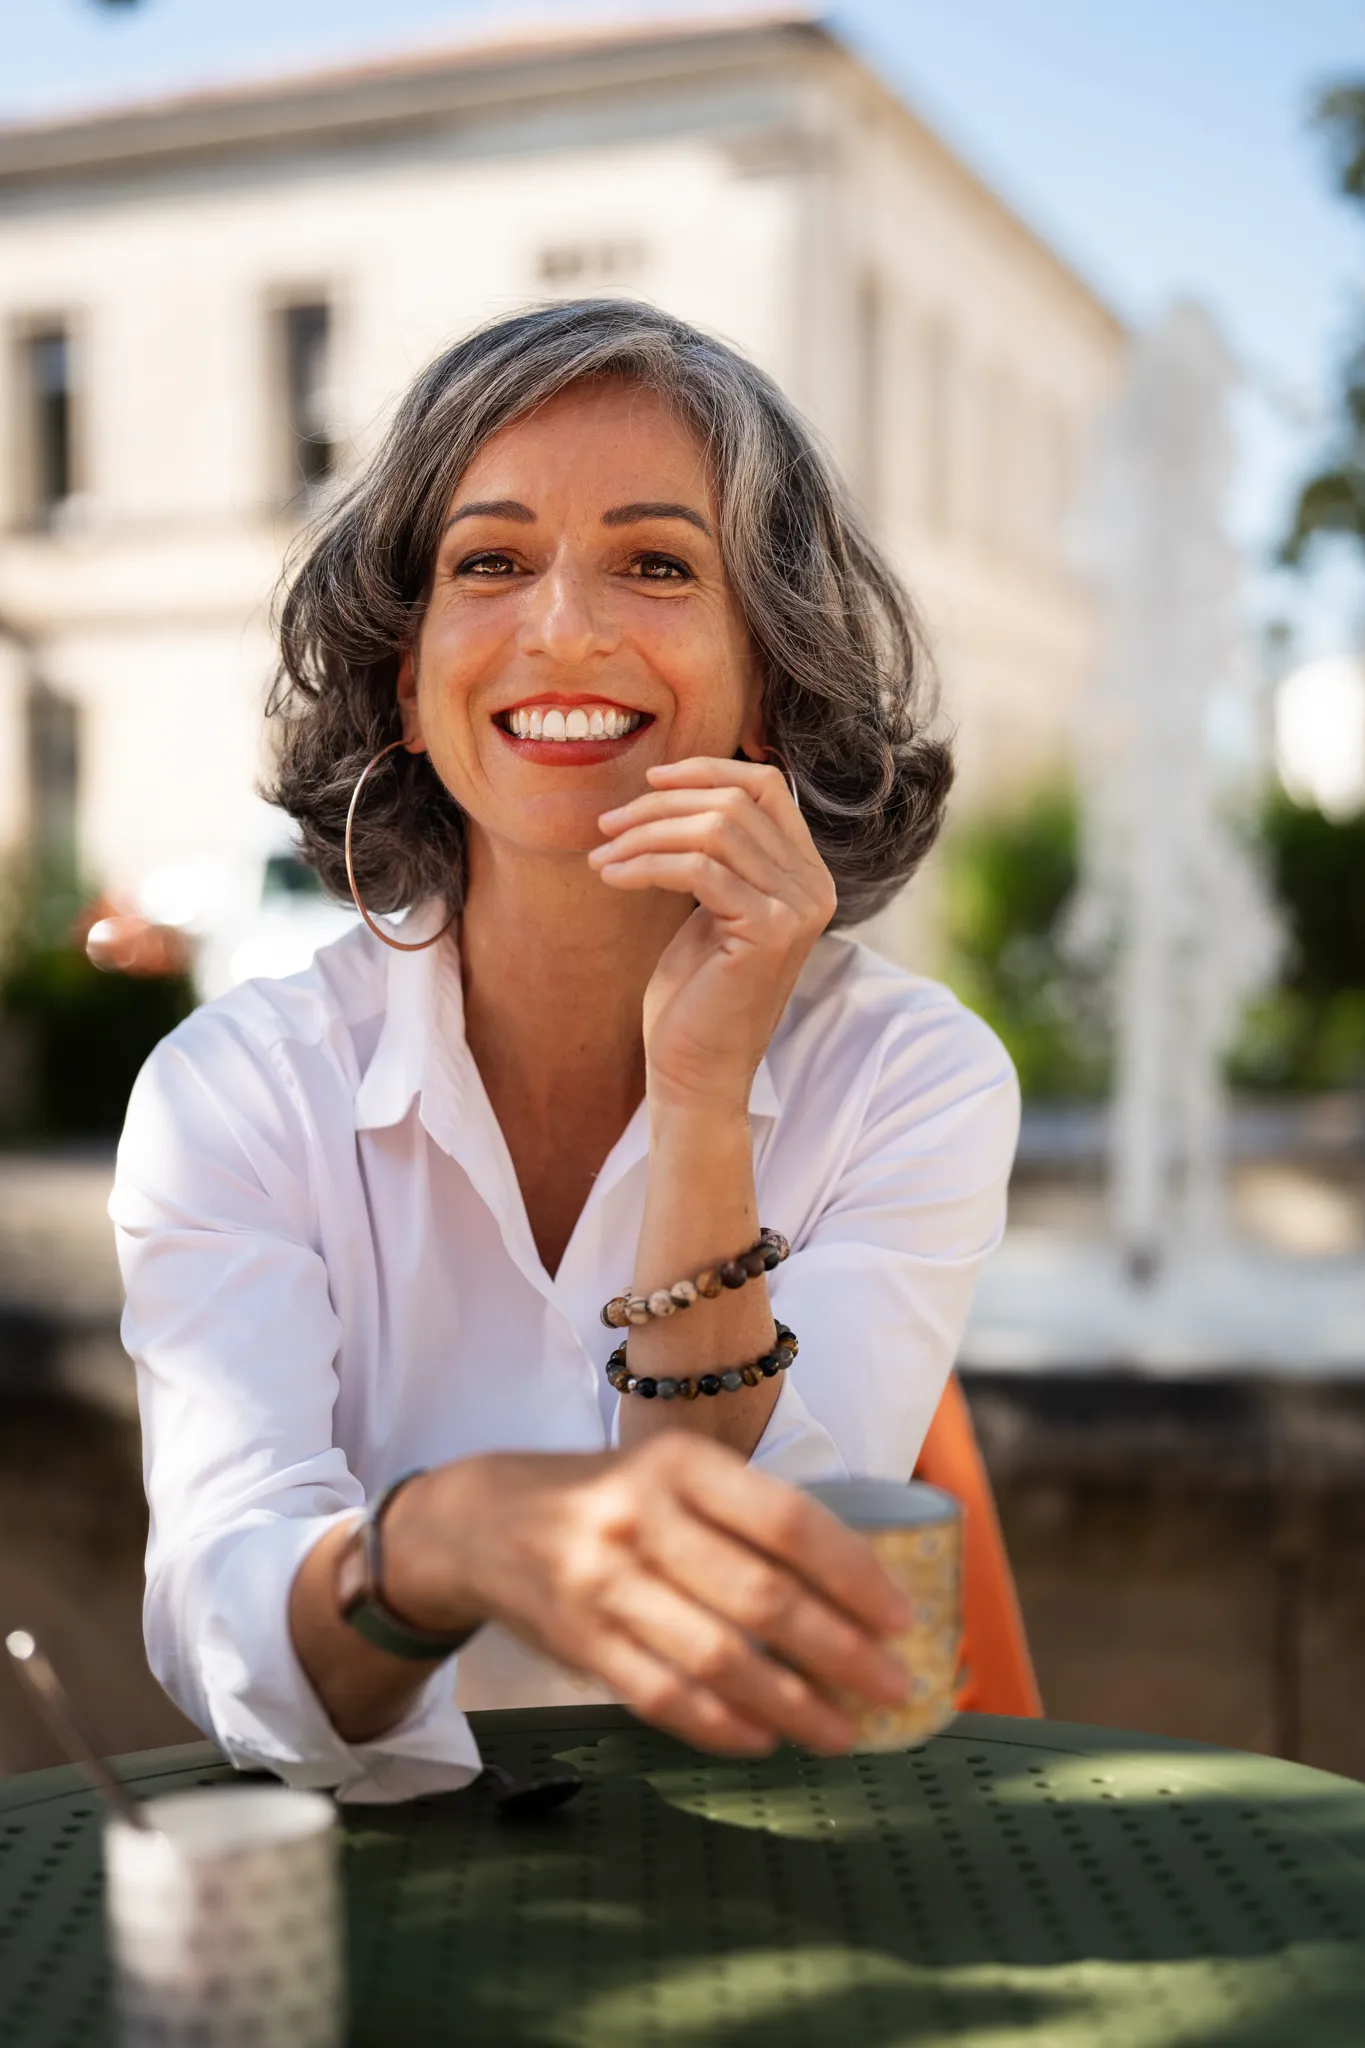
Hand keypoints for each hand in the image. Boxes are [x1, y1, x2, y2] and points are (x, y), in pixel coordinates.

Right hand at [386, 1435, 911, 1755]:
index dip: (855, 1575)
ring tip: (843, 1732)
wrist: (481, 1520)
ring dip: (793, 1706)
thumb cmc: (610, 1497)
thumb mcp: (673, 1472)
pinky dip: (722, 1726)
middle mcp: (642, 1519)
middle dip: (842, 1653)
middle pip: (762, 1598)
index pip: (788, 1522)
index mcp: (681, 1464)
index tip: (903, 1618)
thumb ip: (748, 1515)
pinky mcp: (579, 1641)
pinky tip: (766, 1739)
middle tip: (895, 1688)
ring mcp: (604, 1584)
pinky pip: (663, 1696)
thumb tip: (860, 1584)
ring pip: (717, 1659)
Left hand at [588, 758, 836, 1113]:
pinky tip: (611, 878)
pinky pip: (698, 868)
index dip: (707, 771)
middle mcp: (814, 887)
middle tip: (606, 827)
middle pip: (735, 802)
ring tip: (602, 857)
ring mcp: (797, 909)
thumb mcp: (710, 907)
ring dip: (645, 835)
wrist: (697, 1071)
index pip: (767, 786)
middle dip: (660, 806)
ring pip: (714, 830)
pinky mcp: (768, 932)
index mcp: (806, 874)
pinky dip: (646, 865)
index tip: (649, 781)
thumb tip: (675, 787)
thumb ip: (716, 853)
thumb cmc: (695, 994)